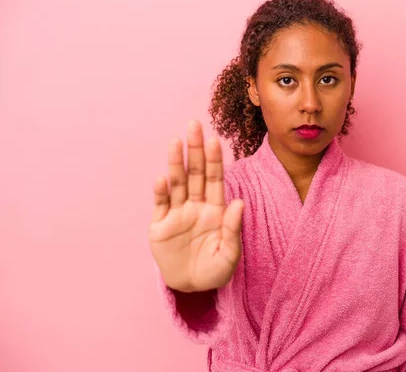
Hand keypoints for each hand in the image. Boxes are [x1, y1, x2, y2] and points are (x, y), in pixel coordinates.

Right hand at [149, 120, 242, 292]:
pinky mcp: (160, 225)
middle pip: (195, 173)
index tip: (215, 139)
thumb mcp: (229, 255)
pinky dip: (161, 191)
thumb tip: (239, 203)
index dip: (214, 160)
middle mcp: (196, 206)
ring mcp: (177, 214)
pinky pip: (161, 205)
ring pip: (177, 183)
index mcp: (216, 210)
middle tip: (194, 125)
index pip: (215, 179)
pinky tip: (162, 177)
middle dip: (195, 150)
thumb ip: (233, 230)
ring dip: (176, 162)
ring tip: (176, 141)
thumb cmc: (214, 270)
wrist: (191, 287)